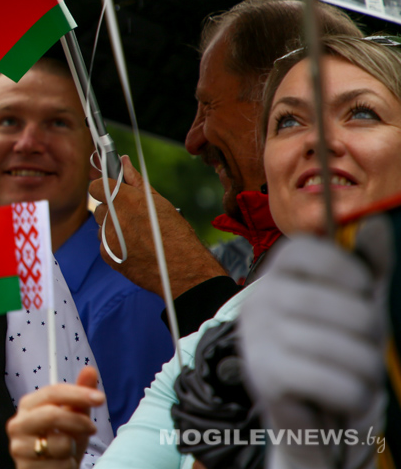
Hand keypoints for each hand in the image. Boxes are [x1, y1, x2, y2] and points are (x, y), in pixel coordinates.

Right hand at [7, 367, 103, 468]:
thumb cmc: (62, 443)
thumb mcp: (74, 418)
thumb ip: (80, 396)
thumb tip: (90, 369)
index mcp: (29, 405)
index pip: (52, 392)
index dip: (77, 393)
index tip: (100, 398)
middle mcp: (18, 423)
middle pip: (52, 414)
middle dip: (78, 421)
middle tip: (92, 428)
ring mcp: (19, 447)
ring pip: (60, 442)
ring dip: (73, 448)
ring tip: (68, 451)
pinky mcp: (25, 468)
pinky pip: (59, 463)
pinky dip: (67, 465)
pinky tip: (60, 464)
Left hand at [89, 155, 226, 297]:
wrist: (182, 269)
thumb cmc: (175, 233)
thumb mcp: (158, 201)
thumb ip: (135, 180)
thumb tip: (124, 161)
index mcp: (124, 199)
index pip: (96, 186)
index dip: (104, 188)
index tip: (113, 192)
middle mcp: (112, 218)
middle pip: (100, 208)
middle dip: (112, 209)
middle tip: (133, 216)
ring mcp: (107, 238)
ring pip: (101, 226)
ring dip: (113, 227)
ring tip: (137, 235)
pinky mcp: (107, 255)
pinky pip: (104, 244)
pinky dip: (115, 244)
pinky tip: (134, 247)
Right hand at [239, 230, 389, 420]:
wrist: (305, 412)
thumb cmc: (332, 348)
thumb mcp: (354, 303)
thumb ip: (367, 265)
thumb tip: (377, 222)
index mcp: (277, 275)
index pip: (303, 249)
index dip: (343, 267)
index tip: (362, 289)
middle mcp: (259, 300)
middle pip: (337, 305)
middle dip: (370, 334)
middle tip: (364, 349)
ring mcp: (258, 338)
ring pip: (342, 349)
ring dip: (366, 372)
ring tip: (356, 378)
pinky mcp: (265, 377)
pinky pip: (332, 382)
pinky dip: (353, 395)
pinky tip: (344, 397)